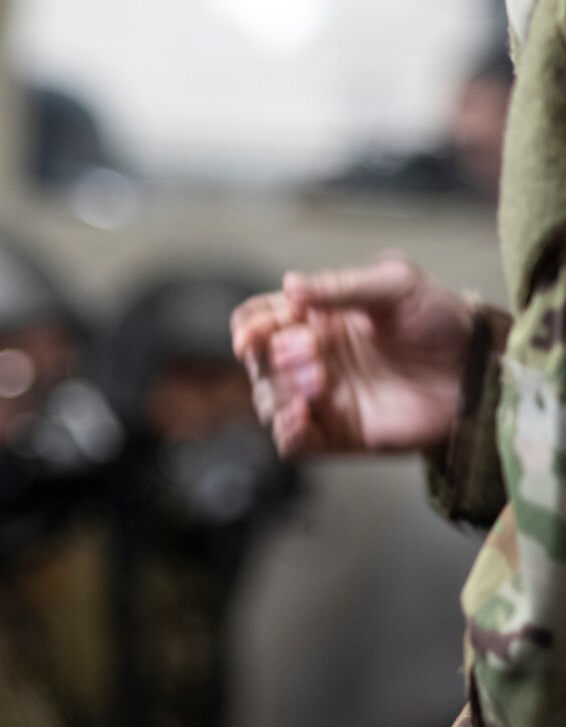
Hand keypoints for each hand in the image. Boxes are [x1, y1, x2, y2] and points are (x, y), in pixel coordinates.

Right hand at [230, 256, 474, 457]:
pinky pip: (291, 442)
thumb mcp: (394, 284)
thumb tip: (288, 286)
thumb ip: (340, 286)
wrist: (476, 371)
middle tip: (310, 354)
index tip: (253, 336)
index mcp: (315, 317)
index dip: (249, 327)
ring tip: (317, 385)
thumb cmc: (439, 319)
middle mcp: (311, 358)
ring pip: (268, 401)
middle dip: (275, 358)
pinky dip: (286, 431)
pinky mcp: (336, 435)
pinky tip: (301, 418)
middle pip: (259, 362)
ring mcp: (322, 398)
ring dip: (280, 393)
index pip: (258, 320)